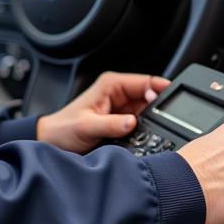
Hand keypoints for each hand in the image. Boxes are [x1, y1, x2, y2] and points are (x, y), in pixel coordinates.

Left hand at [36, 71, 169, 153]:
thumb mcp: (86, 126)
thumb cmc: (63, 129)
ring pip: (147, 110)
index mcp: (111, 85)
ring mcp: (121, 108)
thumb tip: (132, 122)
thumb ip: (111, 124)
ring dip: (153, 119)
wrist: (51, 142)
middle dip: (159, 106)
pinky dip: (147, 128)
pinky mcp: (121, 122)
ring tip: (159, 129)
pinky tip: (149, 135)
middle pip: (150, 96)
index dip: (160, 88)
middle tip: (167, 119)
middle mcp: (118, 93)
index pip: (144, 81)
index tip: (172, 99)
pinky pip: (141, 123)